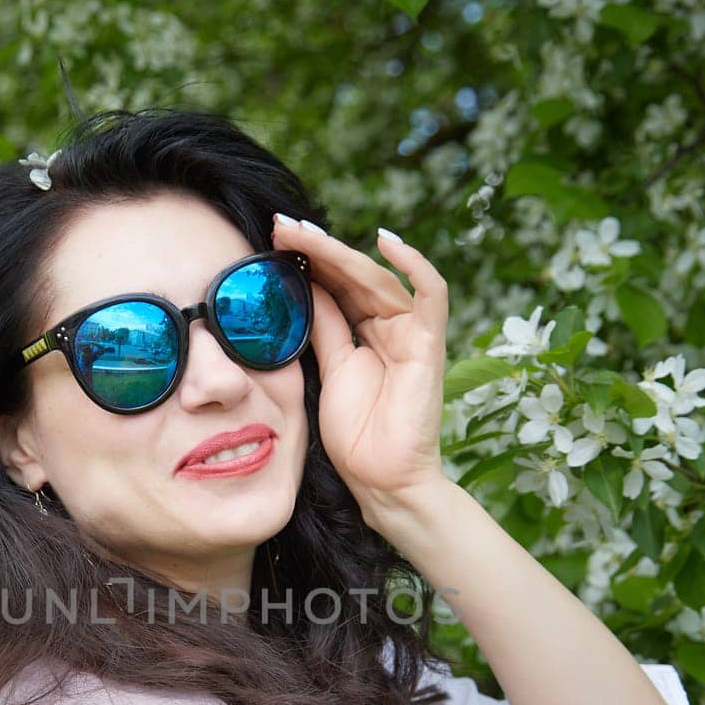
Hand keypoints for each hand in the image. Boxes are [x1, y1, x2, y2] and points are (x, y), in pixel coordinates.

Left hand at [272, 216, 448, 525]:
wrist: (380, 480)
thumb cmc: (355, 435)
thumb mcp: (327, 368)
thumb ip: (322, 325)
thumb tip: (302, 282)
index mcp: (363, 332)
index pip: (336, 284)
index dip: (308, 259)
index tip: (273, 237)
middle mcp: (389, 326)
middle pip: (353, 275)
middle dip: (316, 248)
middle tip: (281, 224)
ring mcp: (411, 333)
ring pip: (379, 278)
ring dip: (342, 252)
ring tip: (304, 232)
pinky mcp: (428, 344)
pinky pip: (431, 295)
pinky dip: (414, 264)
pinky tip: (386, 241)